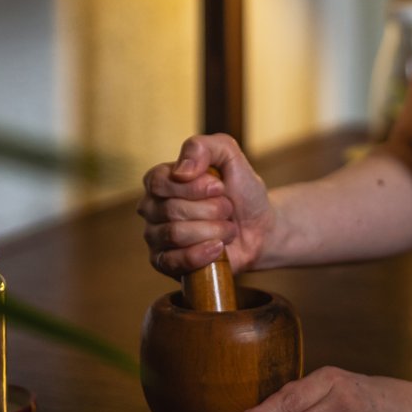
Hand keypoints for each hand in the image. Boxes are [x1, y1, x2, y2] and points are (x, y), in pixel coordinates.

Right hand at [138, 134, 275, 276]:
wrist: (259, 228)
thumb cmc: (241, 191)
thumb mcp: (229, 156)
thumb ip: (203, 147)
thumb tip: (180, 172)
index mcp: (161, 180)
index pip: (159, 182)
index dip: (194, 187)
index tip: (220, 187)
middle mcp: (152, 207)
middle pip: (171, 210)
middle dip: (211, 210)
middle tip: (227, 210)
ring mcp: (155, 237)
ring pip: (175, 235)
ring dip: (213, 231)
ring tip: (226, 228)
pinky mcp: (164, 263)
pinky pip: (174, 261)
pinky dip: (202, 254)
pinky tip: (218, 249)